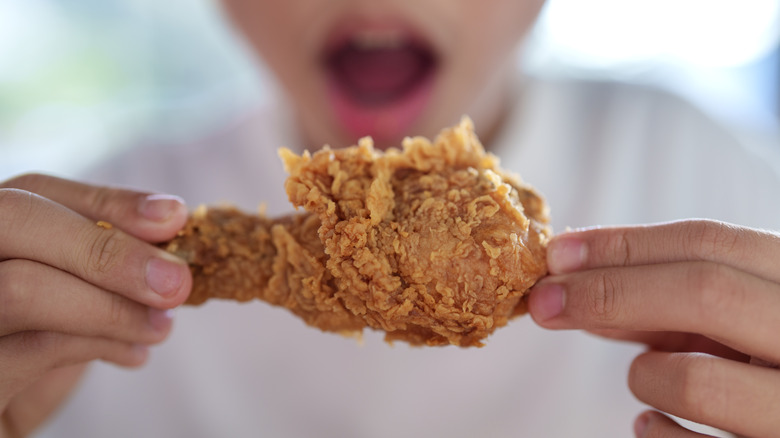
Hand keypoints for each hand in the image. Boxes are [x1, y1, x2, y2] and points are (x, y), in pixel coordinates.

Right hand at [0, 174, 191, 436]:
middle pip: (15, 218)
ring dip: (112, 306)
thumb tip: (170, 225)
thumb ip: (103, 260)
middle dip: (108, 249)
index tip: (173, 217)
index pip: (31, 192)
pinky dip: (98, 345)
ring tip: (160, 325)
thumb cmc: (33, 354)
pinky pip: (34, 347)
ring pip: (22, 287)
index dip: (105, 201)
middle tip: (175, 281)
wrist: (6, 421)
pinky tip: (134, 354)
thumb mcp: (72, 295)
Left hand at [526, 219, 779, 437]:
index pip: (709, 242)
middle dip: (608, 291)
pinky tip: (651, 423)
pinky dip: (654, 431)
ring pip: (693, 379)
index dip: (623, 244)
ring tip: (646, 377)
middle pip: (704, 290)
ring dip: (644, 375)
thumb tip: (570, 288)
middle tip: (544, 303)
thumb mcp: (725, 318)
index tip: (557, 254)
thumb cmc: (761, 358)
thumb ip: (661, 301)